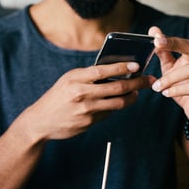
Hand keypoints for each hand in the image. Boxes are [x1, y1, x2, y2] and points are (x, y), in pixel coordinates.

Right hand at [20, 62, 151, 140]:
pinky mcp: (88, 123)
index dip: (122, 67)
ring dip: (131, 98)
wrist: (40, 121)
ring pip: (117, 103)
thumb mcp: (68, 80)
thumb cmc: (57, 97)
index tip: (137, 65)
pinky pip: (108, 114)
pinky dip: (115, 108)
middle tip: (148, 81)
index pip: (103, 70)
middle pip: (116, 88)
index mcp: (75, 78)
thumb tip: (116, 71)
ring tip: (137, 93)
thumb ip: (88, 76)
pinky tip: (118, 103)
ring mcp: (85, 109)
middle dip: (136, 84)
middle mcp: (81, 93)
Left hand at [148, 26, 188, 124]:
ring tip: (157, 86)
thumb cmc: (184, 86)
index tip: (156, 38)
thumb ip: (163, 52)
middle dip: (174, 46)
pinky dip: (177, 90)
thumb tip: (153, 30)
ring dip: (170, 78)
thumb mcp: (170, 68)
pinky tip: (166, 93)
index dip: (171, 40)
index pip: (185, 42)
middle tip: (157, 47)